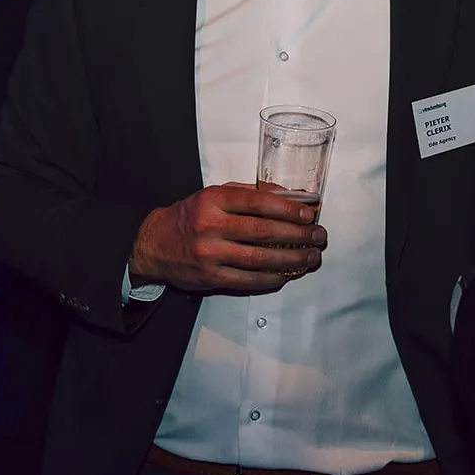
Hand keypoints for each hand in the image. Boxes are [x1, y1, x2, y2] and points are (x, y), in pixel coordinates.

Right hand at [128, 183, 325, 293]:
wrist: (154, 244)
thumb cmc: (190, 216)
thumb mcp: (214, 195)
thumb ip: (249, 194)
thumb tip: (289, 196)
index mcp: (214, 200)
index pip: (258, 203)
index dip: (288, 209)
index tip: (309, 214)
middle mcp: (211, 226)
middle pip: (264, 232)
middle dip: (298, 235)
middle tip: (319, 237)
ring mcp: (210, 254)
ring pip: (260, 259)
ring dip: (292, 260)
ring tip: (311, 258)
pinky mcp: (210, 276)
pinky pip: (248, 280)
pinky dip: (271, 278)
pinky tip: (287, 274)